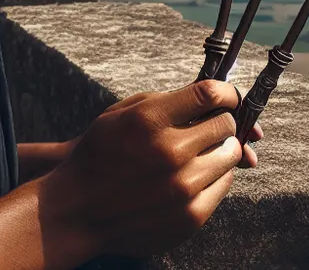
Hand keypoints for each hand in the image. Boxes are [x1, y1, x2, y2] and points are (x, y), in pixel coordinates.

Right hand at [37, 79, 249, 259]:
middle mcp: (169, 152)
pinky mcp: (190, 215)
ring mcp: (182, 187)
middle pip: (224, 124)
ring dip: (222, 148)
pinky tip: (197, 172)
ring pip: (230, 155)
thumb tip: (212, 97)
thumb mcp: (124, 112)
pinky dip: (216, 174)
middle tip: (212, 124)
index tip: (227, 96)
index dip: (225, 92)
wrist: (78, 208)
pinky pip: (224, 184)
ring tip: (204, 149)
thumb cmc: (101, 153)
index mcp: (150, 119)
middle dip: (221, 120)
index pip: (209, 94)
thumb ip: (168, 101)